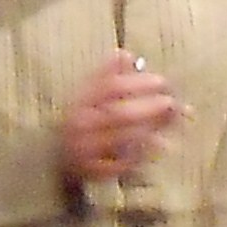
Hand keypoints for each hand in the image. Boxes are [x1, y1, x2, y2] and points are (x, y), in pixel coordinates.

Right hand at [59, 50, 181, 185]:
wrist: (54, 156)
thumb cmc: (81, 119)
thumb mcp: (88, 94)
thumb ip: (108, 75)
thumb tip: (127, 55)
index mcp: (80, 100)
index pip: (111, 87)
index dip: (139, 83)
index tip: (163, 82)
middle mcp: (79, 124)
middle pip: (119, 114)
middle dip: (150, 108)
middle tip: (173, 103)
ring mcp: (84, 149)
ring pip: (122, 140)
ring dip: (150, 131)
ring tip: (171, 125)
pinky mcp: (91, 171)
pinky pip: (120, 164)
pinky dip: (142, 155)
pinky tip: (159, 146)